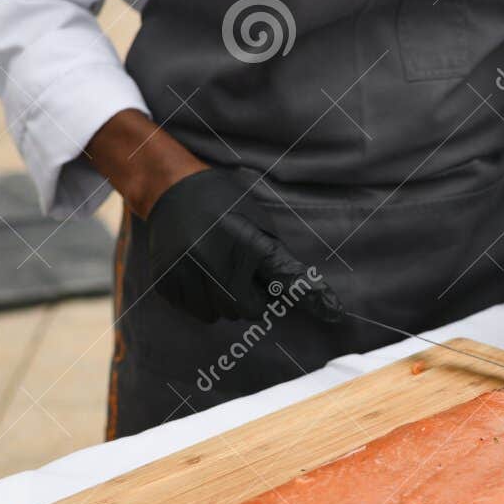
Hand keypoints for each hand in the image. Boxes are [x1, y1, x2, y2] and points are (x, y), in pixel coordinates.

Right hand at [146, 169, 341, 324]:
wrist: (171, 188)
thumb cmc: (224, 203)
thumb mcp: (257, 220)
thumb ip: (274, 256)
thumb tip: (302, 294)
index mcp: (245, 239)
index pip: (284, 275)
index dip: (311, 296)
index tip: (336, 313)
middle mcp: (215, 257)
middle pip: (247, 310)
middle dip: (249, 299)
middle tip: (240, 274)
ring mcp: (187, 270)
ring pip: (220, 315)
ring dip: (224, 303)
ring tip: (215, 270)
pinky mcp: (167, 279)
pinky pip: (196, 312)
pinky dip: (201, 301)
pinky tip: (197, 274)